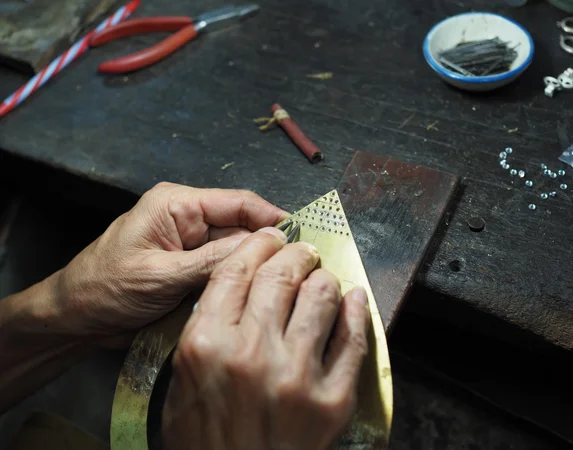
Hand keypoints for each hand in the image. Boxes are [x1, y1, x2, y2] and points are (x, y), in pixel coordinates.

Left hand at [55, 182, 286, 337]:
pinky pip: (225, 270)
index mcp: (177, 204)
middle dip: (268, 246)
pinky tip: (258, 295)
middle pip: (242, 227)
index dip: (273, 217)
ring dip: (255, 267)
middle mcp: (189, 219)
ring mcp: (192, 246)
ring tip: (285, 285)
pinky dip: (239, 282)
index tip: (305, 237)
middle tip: (300, 270)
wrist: (75, 320)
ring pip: (237, 251)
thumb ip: (213, 261)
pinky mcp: (192, 269)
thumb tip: (266, 245)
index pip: (238, 202)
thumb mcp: (161, 275)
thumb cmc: (105, 290)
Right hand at [162, 228, 370, 449]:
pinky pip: (353, 340)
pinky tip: (353, 299)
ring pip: (321, 296)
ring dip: (323, 278)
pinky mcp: (332, 400)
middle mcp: (252, 353)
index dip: (258, 244)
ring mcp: (296, 376)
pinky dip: (356, 311)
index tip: (270, 237)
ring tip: (321, 278)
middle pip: (281, 274)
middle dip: (295, 252)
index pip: (237, 269)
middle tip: (301, 251)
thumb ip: (206, 327)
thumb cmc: (204, 439)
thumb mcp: (183, 379)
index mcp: (207, 343)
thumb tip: (241, 285)